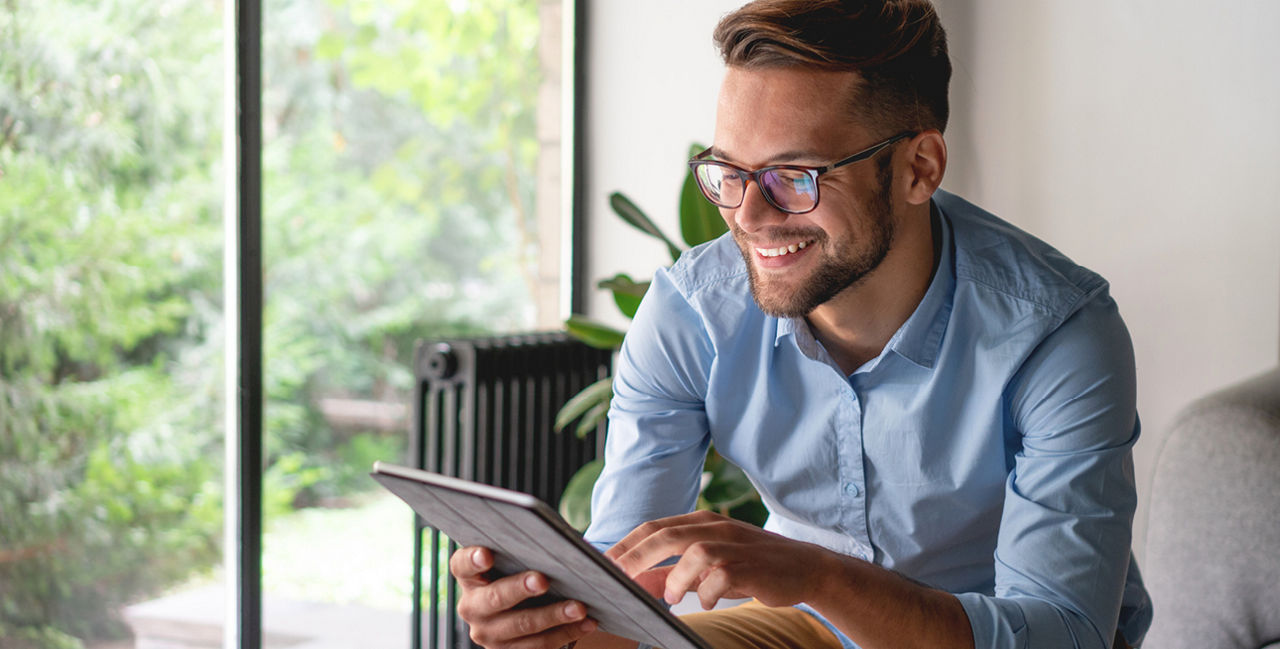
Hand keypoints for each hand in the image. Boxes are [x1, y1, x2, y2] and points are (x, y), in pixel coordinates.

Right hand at [450, 546, 597, 648]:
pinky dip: (567, 633)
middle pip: (494, 598)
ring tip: (579, 607)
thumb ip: (528, 548)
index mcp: (469, 577)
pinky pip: (539, 645)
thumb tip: (566, 544)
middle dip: (520, 589)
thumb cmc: (523, 570)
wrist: (523, 608)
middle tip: (543, 580)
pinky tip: (587, 622)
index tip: (487, 554)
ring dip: (553, 616)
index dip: (472, 559)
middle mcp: (472, 607)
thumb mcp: (518, 558)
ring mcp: (490, 635)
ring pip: (522, 626)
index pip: (462, 565)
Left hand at [605, 510, 837, 610]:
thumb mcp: (709, 567)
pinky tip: (707, 601)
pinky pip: (721, 576)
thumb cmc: (751, 566)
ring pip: (693, 552)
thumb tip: (638, 582)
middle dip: (636, 556)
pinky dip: (707, 591)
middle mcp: (715, 527)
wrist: (805, 568)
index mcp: (701, 522)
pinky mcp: (750, 565)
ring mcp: (734, 544)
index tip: (601, 562)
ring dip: (675, 577)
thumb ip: (673, 572)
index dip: (626, 543)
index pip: (654, 526)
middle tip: (616, 577)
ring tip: (672, 597)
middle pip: (665, 534)